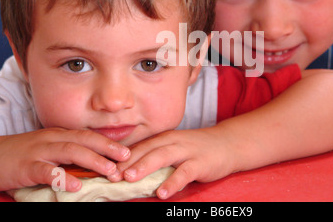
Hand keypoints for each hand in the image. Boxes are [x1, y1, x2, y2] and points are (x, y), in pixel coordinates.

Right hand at [0, 128, 129, 191]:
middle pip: (84, 140)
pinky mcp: (27, 166)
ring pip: (70, 151)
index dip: (109, 142)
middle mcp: (53, 140)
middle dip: (108, 148)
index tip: (128, 152)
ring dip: (93, 160)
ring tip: (110, 171)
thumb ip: (68, 155)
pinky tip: (75, 186)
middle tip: (126, 158)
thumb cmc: (22, 155)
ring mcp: (40, 151)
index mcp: (60, 136)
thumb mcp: (48, 149)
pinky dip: (62, 178)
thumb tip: (94, 165)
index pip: (89, 136)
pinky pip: (47, 171)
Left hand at [109, 128, 236, 198]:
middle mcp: (173, 142)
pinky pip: (184, 173)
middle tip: (111, 174)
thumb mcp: (174, 149)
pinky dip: (172, 182)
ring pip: (162, 157)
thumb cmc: (196, 149)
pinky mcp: (199, 163)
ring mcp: (187, 151)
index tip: (105, 169)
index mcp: (164, 139)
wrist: (226, 144)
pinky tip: (162, 192)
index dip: (122, 158)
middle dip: (128, 161)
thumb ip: (156, 157)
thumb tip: (129, 172)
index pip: (140, 147)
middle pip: (147, 150)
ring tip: (130, 178)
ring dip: (145, 167)